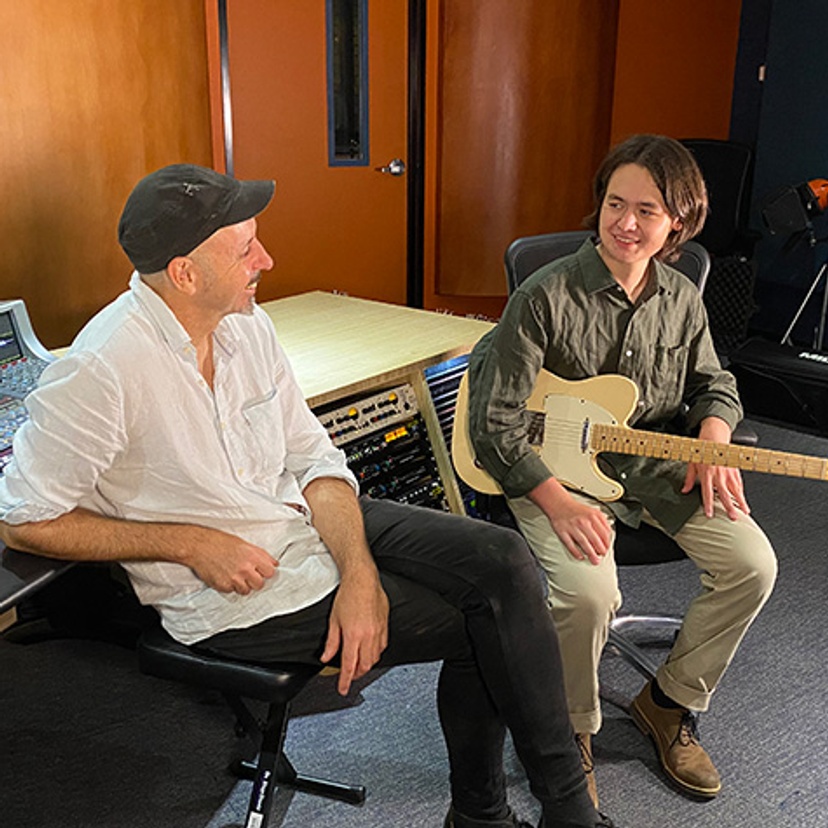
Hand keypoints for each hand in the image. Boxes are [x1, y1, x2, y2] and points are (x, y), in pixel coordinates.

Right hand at [182, 526, 277, 593]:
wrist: (199, 546)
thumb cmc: (220, 542)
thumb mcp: (244, 544)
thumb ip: (261, 555)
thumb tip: (274, 563)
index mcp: (252, 556)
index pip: (270, 572)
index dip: (266, 572)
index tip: (262, 572)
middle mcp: (245, 568)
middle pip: (260, 585)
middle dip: (255, 581)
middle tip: (247, 575)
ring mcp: (234, 578)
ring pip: (246, 591)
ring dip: (242, 585)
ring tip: (235, 575)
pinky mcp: (223, 586)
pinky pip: (232, 591)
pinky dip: (230, 586)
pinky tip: (225, 576)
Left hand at [320, 573, 388, 695]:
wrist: (363, 580)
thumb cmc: (348, 596)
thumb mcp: (334, 620)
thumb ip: (331, 642)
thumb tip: (326, 657)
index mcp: (353, 635)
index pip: (349, 666)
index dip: (345, 680)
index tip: (342, 688)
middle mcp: (368, 636)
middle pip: (364, 665)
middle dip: (356, 674)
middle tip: (349, 676)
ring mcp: (379, 631)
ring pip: (375, 658)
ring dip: (366, 665)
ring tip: (358, 665)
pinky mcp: (385, 626)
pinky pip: (383, 646)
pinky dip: (376, 653)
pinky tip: (370, 652)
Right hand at [531, 477, 611, 564]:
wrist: (559, 504)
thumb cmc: (576, 510)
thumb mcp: (593, 511)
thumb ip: (603, 521)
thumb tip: (608, 535)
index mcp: (592, 516)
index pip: (604, 532)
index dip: (607, 542)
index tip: (607, 548)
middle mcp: (583, 521)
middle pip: (595, 539)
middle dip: (600, 550)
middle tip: (602, 555)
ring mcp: (572, 527)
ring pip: (583, 542)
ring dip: (590, 553)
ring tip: (595, 560)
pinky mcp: (562, 531)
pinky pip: (570, 544)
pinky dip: (575, 552)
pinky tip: (580, 556)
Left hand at [682, 416, 749, 518]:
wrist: (714, 438)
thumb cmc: (702, 451)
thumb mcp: (691, 464)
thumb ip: (689, 479)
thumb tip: (684, 491)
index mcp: (706, 473)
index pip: (707, 492)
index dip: (709, 504)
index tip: (710, 514)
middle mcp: (718, 474)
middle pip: (725, 494)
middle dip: (729, 507)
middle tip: (733, 517)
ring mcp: (728, 472)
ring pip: (736, 490)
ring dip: (741, 502)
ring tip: (745, 512)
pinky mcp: (734, 470)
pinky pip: (739, 483)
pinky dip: (742, 493)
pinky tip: (744, 501)